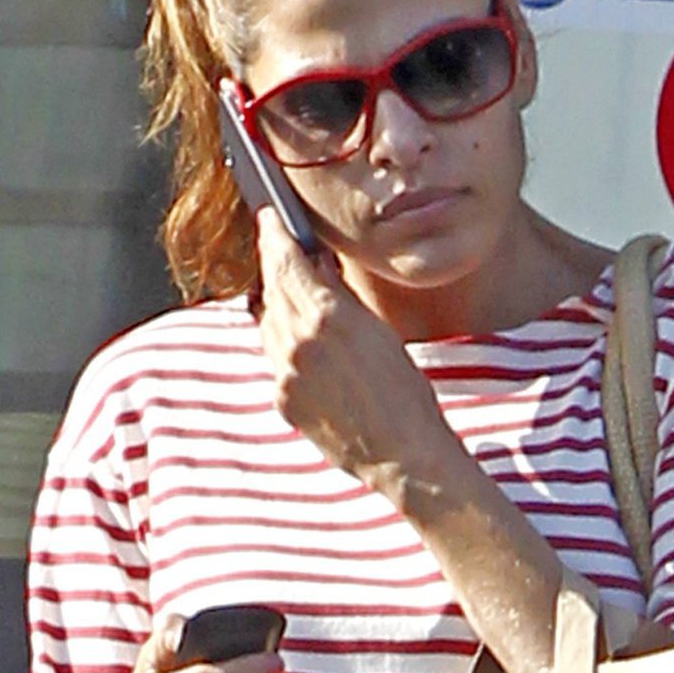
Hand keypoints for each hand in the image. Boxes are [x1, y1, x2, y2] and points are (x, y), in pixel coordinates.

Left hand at [254, 208, 452, 491]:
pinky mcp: (282, 399)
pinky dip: (284, 343)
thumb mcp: (379, 332)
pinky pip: (274, 358)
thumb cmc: (405, 394)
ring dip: (279, 306)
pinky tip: (305, 344)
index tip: (268, 217)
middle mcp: (296, 342)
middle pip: (271, 289)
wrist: (403, 455)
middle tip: (280, 250)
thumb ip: (341, 297)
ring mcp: (284, 373)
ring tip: (298, 300)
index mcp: (326, 316)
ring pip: (267, 323)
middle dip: (276, 267)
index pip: (285, 261)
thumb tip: (318, 267)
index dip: (273, 235)